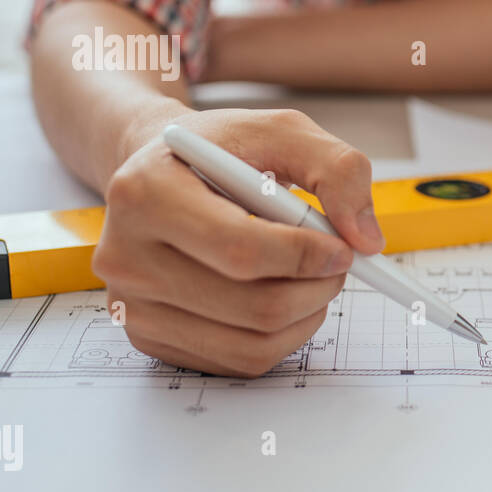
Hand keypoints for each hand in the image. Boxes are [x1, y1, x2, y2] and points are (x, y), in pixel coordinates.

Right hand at [94, 108, 385, 376]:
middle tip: (338, 261)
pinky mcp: (150, 340)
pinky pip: (241, 360)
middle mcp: (126, 256)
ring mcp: (133, 306)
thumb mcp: (282, 131)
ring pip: (253, 343)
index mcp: (145, 193)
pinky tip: (282, 294)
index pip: (240, 249)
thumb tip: (365, 239)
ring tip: (311, 275)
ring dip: (307, 314)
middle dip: (317, 287)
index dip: (306, 256)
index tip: (343, 247)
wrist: (162, 173)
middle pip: (254, 306)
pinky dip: (283, 335)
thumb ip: (337, 168)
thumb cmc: (222, 151)